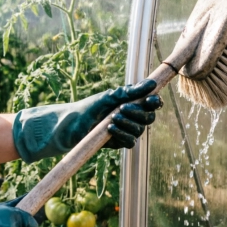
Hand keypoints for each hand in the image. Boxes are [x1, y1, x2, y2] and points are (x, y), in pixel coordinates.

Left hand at [11, 80, 161, 162]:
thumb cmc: (89, 108)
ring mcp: (127, 130)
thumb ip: (129, 92)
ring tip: (111, 118)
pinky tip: (110, 129)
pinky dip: (122, 135)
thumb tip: (151, 84)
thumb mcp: (109, 97)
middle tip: (121, 108)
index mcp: (132, 103)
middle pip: (149, 118)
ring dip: (128, 124)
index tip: (150, 100)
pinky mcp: (119, 143)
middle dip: (138, 113)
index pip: (152, 103)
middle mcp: (133, 117)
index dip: (155, 102)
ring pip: (140, 130)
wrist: (71, 125)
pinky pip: (131, 142)